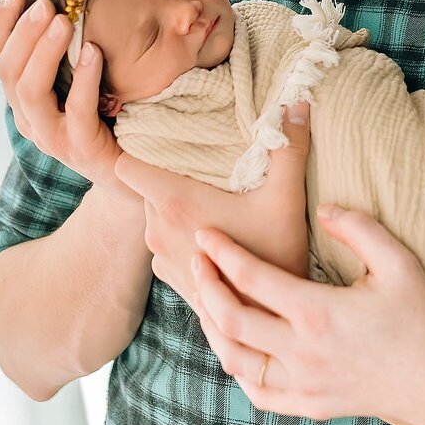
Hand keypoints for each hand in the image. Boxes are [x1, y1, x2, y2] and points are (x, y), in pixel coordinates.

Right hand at [0, 0, 122, 194]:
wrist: (132, 174)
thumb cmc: (108, 120)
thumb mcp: (81, 83)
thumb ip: (69, 54)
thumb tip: (71, 1)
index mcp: (24, 100)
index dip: (2, 25)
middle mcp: (30, 119)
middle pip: (10, 72)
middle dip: (24, 33)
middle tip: (44, 4)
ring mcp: (52, 137)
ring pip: (31, 91)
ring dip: (44, 52)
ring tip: (62, 22)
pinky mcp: (81, 149)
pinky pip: (77, 111)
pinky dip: (84, 79)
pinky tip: (94, 52)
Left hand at [114, 104, 311, 304]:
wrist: (270, 322)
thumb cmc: (278, 256)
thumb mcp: (287, 199)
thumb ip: (288, 148)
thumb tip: (298, 101)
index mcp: (175, 203)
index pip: (126, 165)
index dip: (137, 151)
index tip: (158, 140)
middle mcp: (157, 230)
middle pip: (144, 188)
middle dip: (166, 177)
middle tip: (198, 170)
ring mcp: (160, 257)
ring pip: (154, 216)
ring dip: (174, 209)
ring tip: (208, 204)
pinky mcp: (168, 278)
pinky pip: (164, 243)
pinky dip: (181, 236)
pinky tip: (211, 236)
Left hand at [191, 206, 424, 418]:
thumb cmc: (420, 321)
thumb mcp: (400, 264)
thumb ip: (360, 228)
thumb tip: (323, 208)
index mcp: (318, 313)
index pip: (251, 277)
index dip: (222, 252)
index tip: (206, 235)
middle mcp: (301, 352)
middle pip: (229, 318)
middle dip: (205, 285)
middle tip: (197, 262)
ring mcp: (301, 384)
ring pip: (233, 358)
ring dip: (212, 327)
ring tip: (208, 300)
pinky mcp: (306, 405)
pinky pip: (254, 391)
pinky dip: (237, 366)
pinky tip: (236, 345)